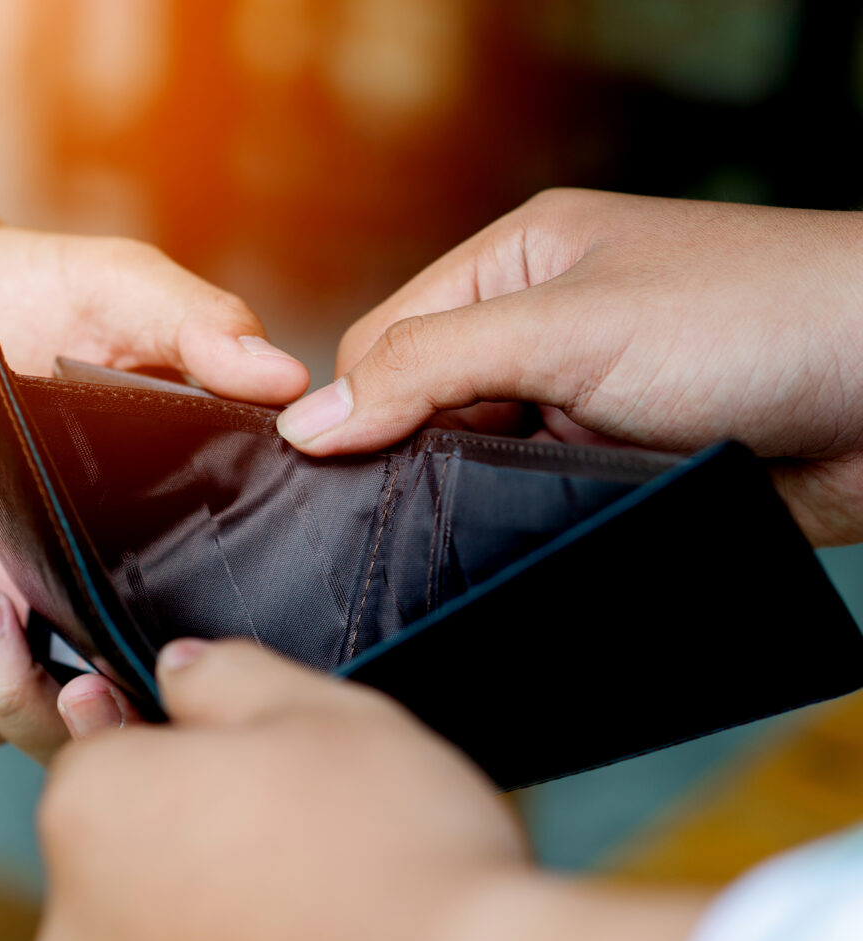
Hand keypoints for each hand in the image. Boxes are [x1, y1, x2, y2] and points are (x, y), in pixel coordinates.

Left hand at [0, 224, 308, 762]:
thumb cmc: (23, 294)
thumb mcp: (121, 289)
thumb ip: (201, 327)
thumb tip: (288, 376)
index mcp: (181, 520)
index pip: (229, 623)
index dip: (219, 670)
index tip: (192, 656)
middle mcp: (120, 580)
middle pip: (143, 708)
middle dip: (113, 726)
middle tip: (86, 684)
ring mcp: (43, 605)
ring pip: (56, 730)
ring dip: (21, 704)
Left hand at [34, 640, 704, 940]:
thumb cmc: (388, 845)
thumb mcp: (313, 706)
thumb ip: (221, 672)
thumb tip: (177, 669)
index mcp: (94, 808)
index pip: (99, 743)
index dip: (173, 729)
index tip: (235, 737)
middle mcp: (77, 922)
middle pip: (125, 831)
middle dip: (190, 806)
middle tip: (289, 801)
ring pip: (156, 909)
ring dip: (212, 883)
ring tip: (313, 874)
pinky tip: (311, 937)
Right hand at [277, 189, 862, 544]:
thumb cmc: (748, 318)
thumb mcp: (568, 327)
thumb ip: (431, 367)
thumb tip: (312, 423)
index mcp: (513, 268)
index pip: (389, 339)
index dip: (354, 406)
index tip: (325, 475)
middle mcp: (537, 333)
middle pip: (425, 405)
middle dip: (408, 461)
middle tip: (388, 525)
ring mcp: (575, 405)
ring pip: (473, 465)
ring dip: (467, 501)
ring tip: (456, 540)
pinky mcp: (610, 469)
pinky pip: (529, 504)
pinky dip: (515, 528)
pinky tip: (508, 553)